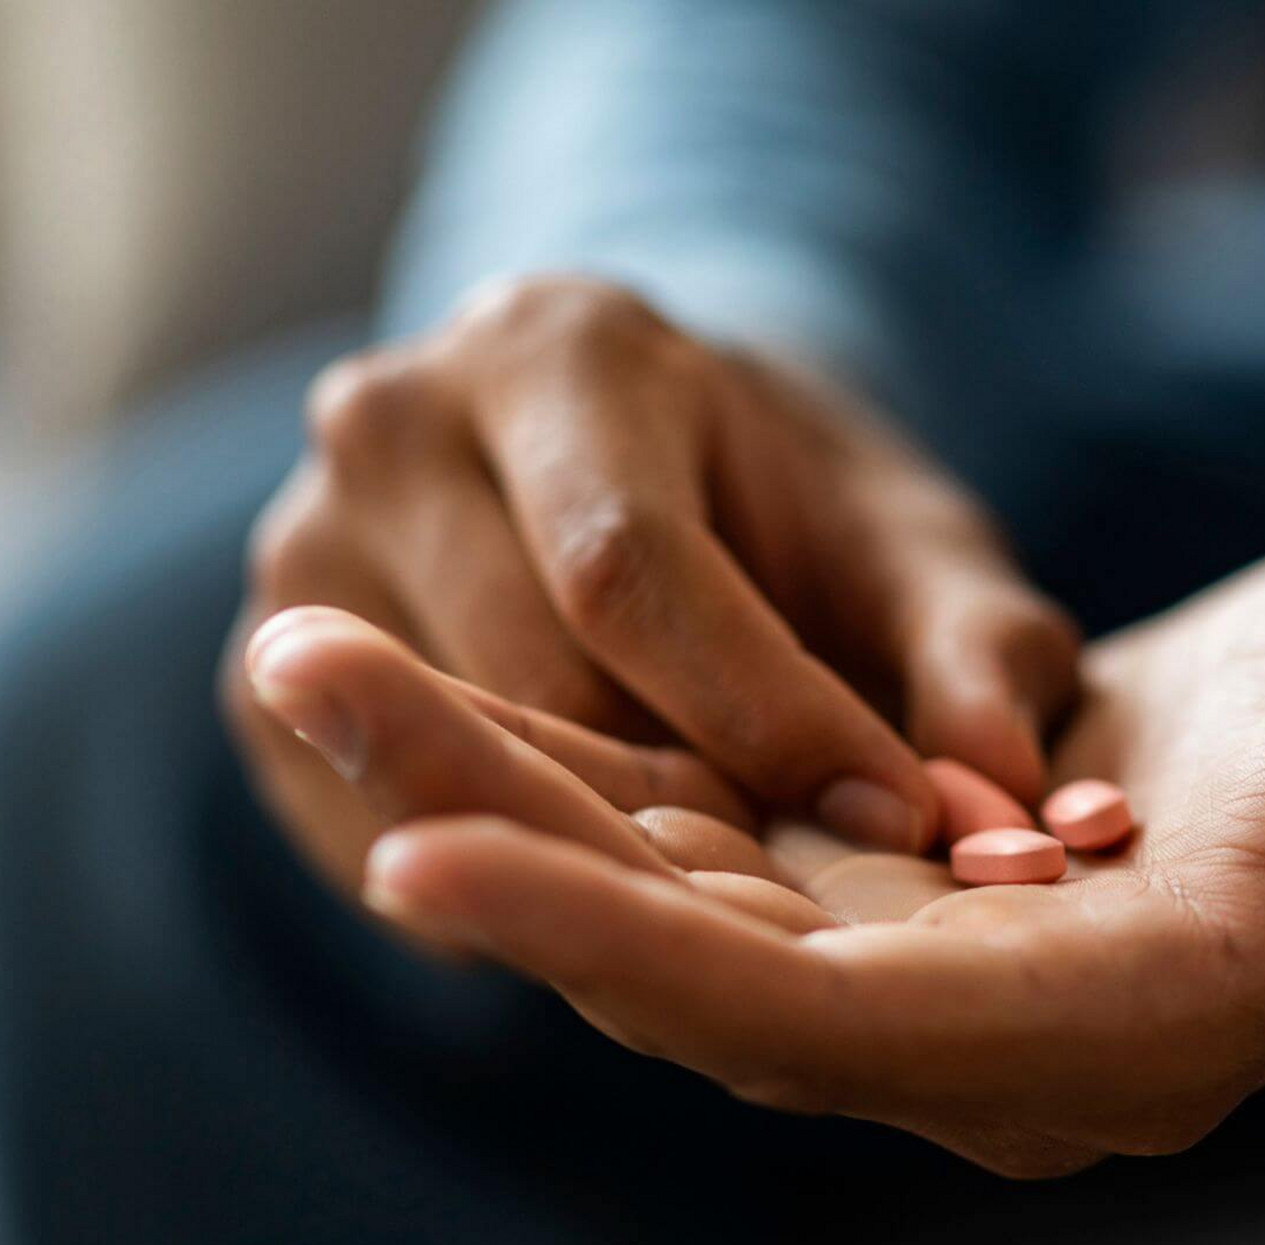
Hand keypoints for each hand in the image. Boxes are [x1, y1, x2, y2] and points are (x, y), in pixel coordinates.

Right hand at [222, 274, 1078, 886]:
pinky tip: (609, 863)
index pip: (629, 571)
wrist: (642, 468)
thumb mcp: (911, 547)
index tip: (899, 825)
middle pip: (530, 682)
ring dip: (594, 851)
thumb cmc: (793, 512)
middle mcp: (395, 422)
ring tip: (715, 861)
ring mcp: (303, 546)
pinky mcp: (260, 673)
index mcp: (559, 349)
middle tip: (810, 873)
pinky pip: (381, 829)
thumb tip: (1003, 800)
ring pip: (448, 768)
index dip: (769, 719)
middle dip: (688, 804)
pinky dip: (508, 875)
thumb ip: (979, 650)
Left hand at [248, 492, 1264, 1174]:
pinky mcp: (910, 901)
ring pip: (670, 911)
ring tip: (316, 659)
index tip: (413, 856)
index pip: (826, 1023)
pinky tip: (448, 686)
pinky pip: (704, 860)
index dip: (622, 945)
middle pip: (695, 970)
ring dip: (494, 798)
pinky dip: (576, 782)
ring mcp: (948, 977)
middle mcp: (1009, 1040)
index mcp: (1135, 1024)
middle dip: (491, 847)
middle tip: (299, 678)